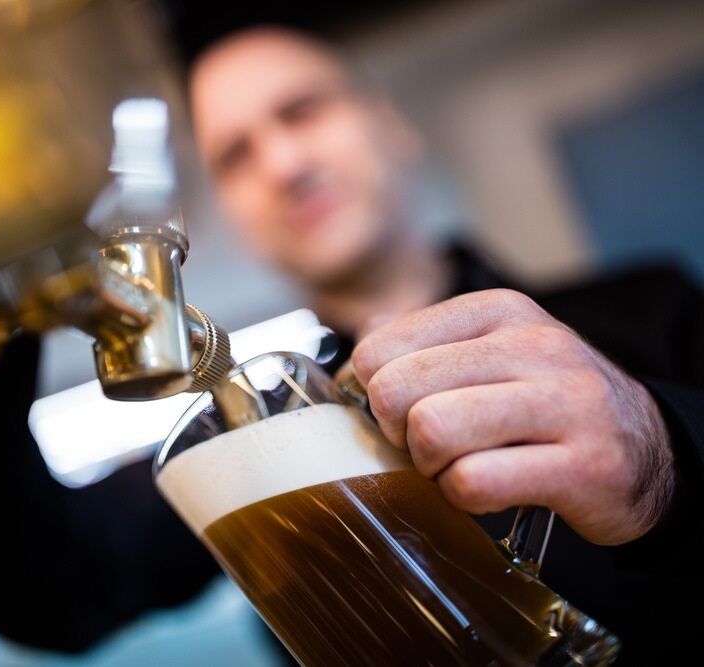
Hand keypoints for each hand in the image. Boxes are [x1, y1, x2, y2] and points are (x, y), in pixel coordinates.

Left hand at [351, 288, 674, 545]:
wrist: (648, 449)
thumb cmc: (546, 402)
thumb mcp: (491, 350)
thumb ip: (419, 343)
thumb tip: (349, 362)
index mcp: (498, 311)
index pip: (380, 345)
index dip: (374, 391)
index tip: (400, 411)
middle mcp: (533, 345)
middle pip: (396, 389)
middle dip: (395, 430)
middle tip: (424, 444)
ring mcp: (564, 403)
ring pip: (432, 431)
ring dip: (428, 465)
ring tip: (455, 466)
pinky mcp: (583, 465)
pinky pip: (474, 483)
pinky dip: (462, 497)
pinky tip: (487, 489)